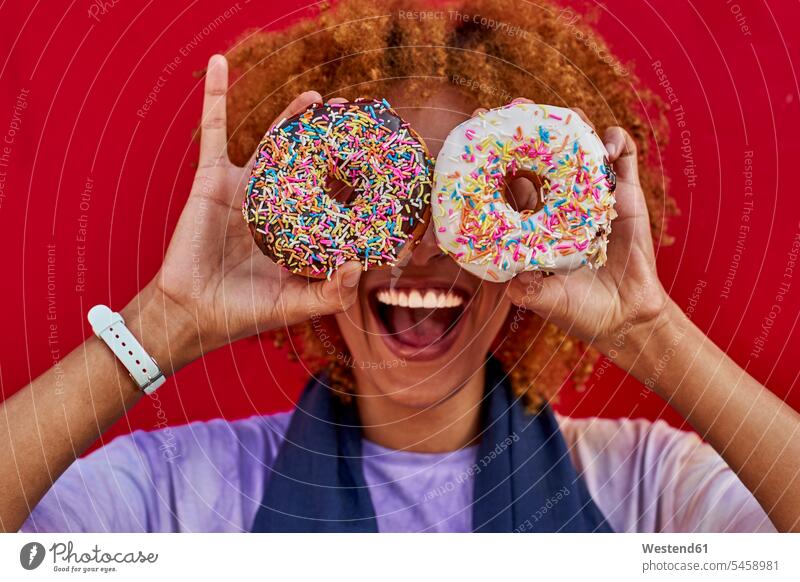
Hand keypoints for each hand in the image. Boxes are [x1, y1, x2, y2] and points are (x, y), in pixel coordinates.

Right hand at [127, 55, 361, 371]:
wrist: (191, 313)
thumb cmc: (244, 313)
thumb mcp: (296, 305)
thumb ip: (332, 293)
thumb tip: (360, 267)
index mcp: (299, 229)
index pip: (335, 197)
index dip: (358, 180)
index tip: (384, 163)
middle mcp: (277, 204)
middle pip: (310, 163)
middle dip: (332, 142)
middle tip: (356, 118)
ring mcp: (246, 188)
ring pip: (274, 143)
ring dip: (293, 117)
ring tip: (318, 99)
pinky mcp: (213, 179)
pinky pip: (213, 131)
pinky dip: (216, 97)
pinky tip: (220, 64)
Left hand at [502, 100, 672, 354]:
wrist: (625, 319)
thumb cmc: (578, 310)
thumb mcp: (545, 301)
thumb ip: (528, 292)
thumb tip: (512, 285)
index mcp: (532, 223)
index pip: (508, 183)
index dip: (493, 160)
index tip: (478, 134)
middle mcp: (557, 206)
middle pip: (540, 157)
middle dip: (528, 128)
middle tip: (517, 105)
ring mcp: (592, 198)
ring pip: (580, 151)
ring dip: (572, 127)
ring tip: (564, 114)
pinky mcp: (625, 197)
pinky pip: (623, 161)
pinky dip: (617, 143)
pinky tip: (608, 142)